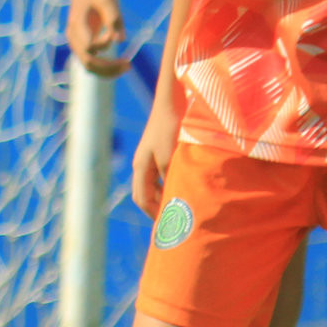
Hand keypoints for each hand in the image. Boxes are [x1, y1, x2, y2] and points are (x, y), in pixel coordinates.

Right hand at [68, 0, 129, 76]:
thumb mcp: (108, 0)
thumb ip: (114, 19)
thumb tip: (120, 41)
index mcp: (77, 24)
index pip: (89, 46)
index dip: (105, 43)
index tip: (114, 32)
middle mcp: (73, 37)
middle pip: (88, 62)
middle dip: (109, 67)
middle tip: (129, 65)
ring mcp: (75, 43)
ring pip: (89, 66)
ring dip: (108, 71)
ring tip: (127, 66)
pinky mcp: (80, 46)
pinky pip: (91, 63)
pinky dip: (105, 67)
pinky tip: (120, 64)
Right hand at [131, 93, 180, 214]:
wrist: (173, 100)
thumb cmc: (171, 128)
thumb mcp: (170, 157)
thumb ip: (169, 180)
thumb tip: (173, 199)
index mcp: (140, 168)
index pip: (142, 199)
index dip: (154, 214)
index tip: (169, 227)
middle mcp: (142, 164)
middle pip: (145, 194)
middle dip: (157, 208)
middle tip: (175, 221)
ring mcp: (151, 156)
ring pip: (154, 184)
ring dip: (165, 196)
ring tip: (182, 206)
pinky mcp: (161, 149)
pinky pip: (162, 174)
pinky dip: (171, 184)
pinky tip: (185, 185)